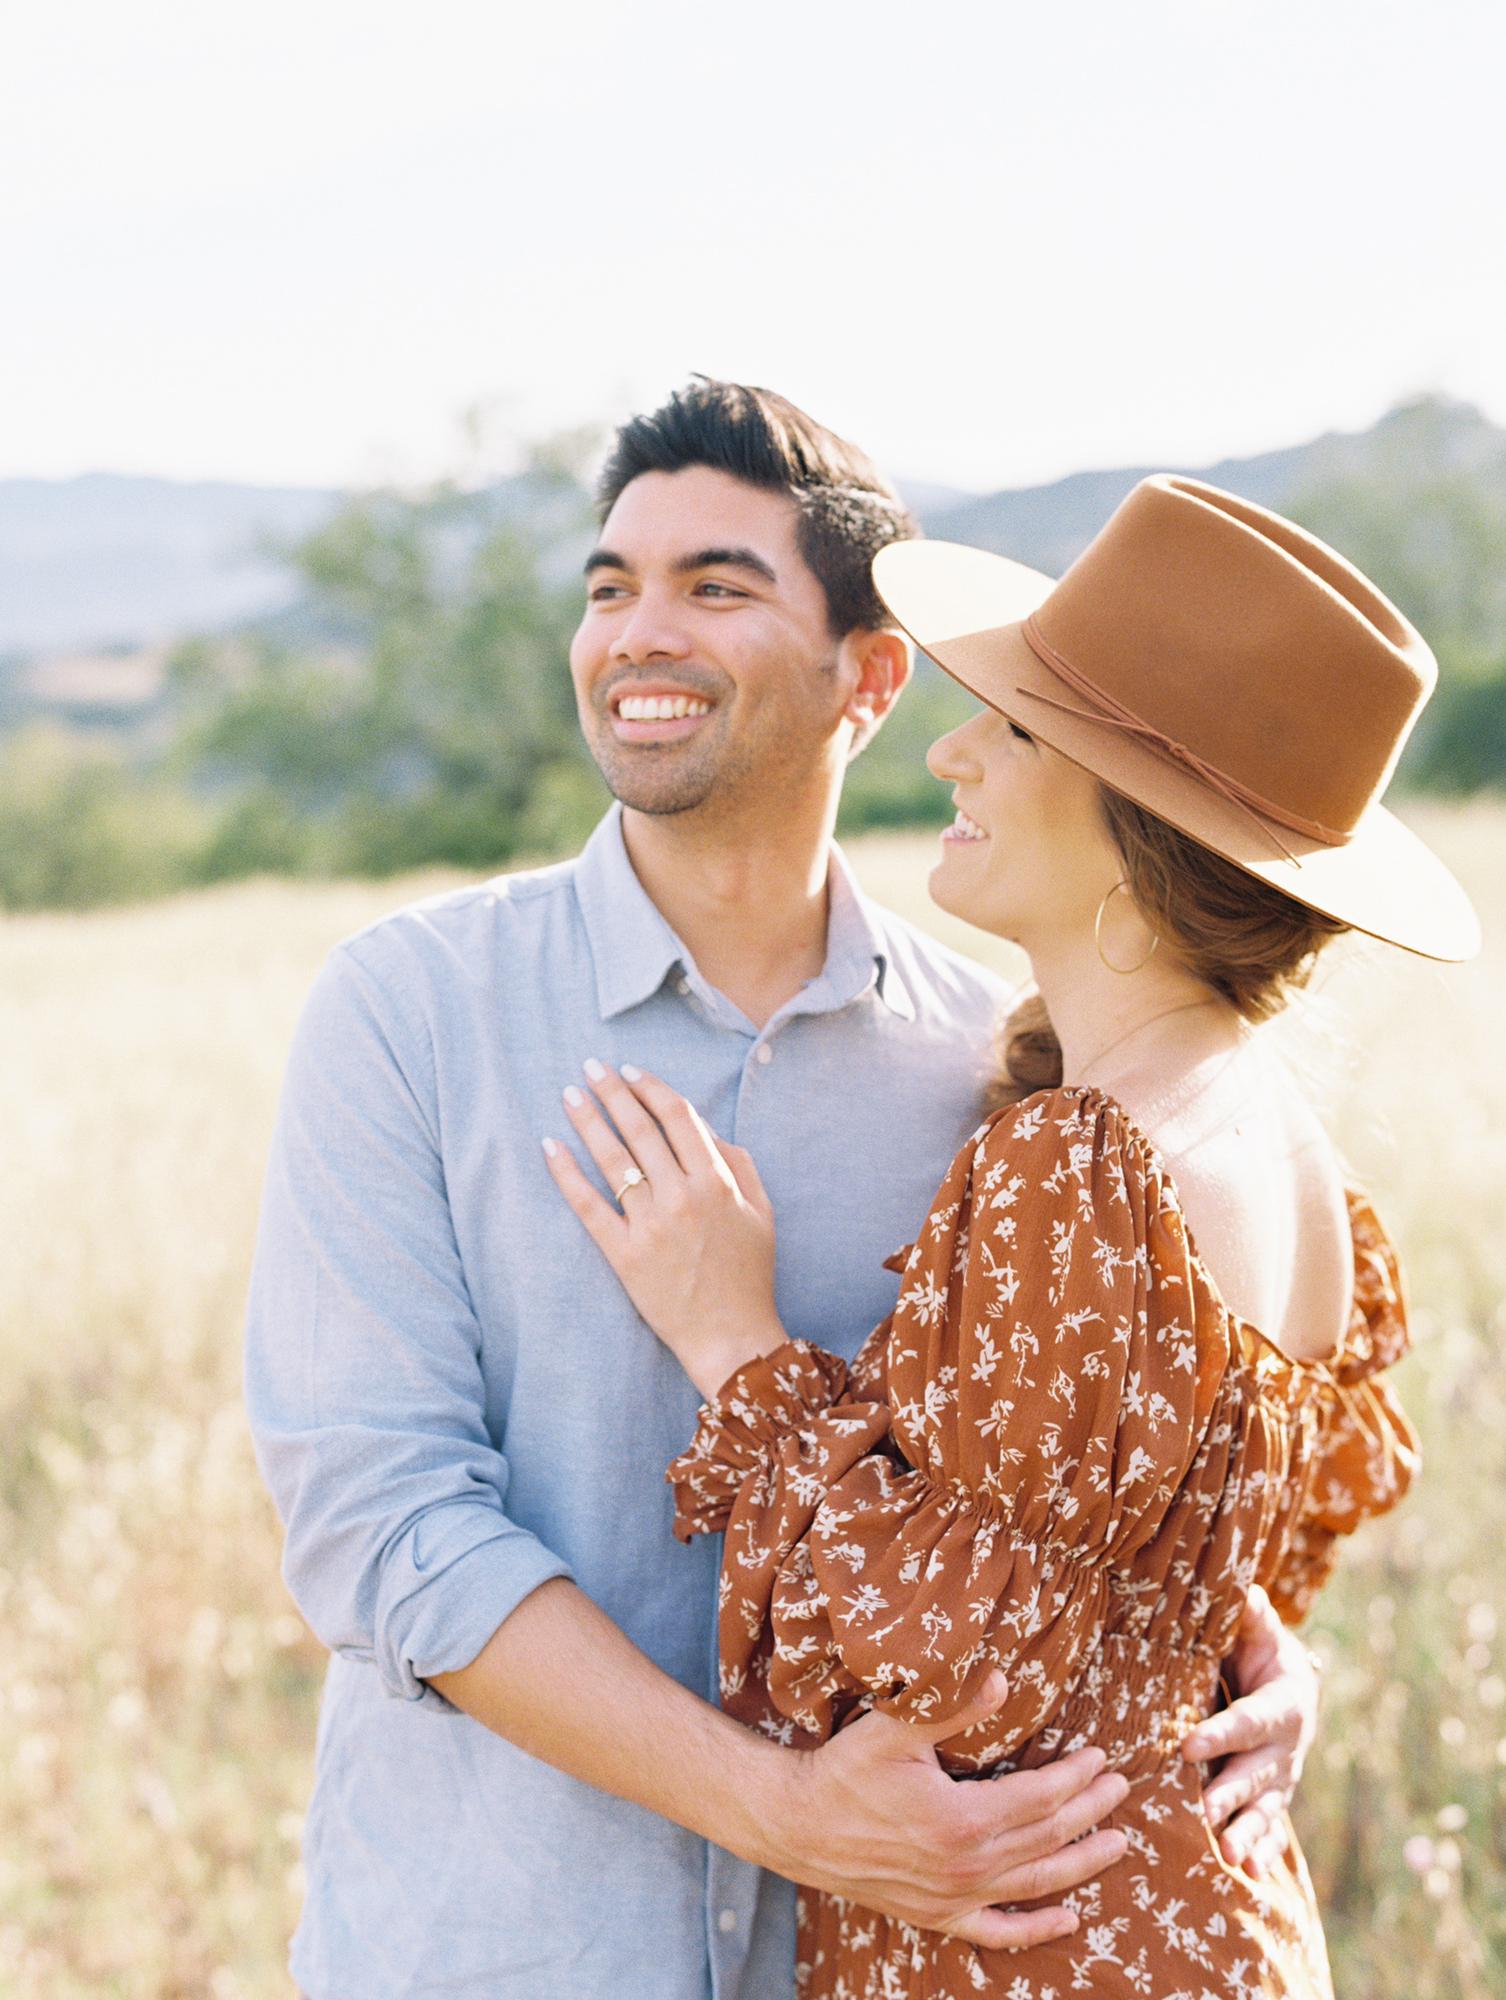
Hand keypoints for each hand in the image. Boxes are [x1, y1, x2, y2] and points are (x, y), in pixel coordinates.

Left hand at [543, 1060, 785, 1396]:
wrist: (731, 1336)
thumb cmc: (748, 1273)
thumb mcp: (760, 1211)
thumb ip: (737, 1162)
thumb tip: (701, 1125)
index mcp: (717, 1181)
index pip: (677, 1117)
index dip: (651, 1087)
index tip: (630, 1070)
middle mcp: (682, 1196)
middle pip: (640, 1129)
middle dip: (613, 1092)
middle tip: (590, 1066)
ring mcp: (650, 1225)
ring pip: (612, 1159)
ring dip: (588, 1120)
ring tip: (569, 1094)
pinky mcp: (624, 1254)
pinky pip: (588, 1206)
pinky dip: (566, 1174)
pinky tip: (550, 1147)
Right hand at [759, 1670, 1129, 1949]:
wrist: (799, 1826)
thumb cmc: (846, 1770)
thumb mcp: (895, 1728)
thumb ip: (952, 1707)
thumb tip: (1000, 1680)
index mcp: (961, 1818)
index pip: (1039, 1798)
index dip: (1075, 1777)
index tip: (1100, 1757)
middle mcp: (966, 1866)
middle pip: (1047, 1838)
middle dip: (1090, 1811)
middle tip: (1121, 1787)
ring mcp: (954, 1897)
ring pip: (1036, 1884)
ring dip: (1082, 1864)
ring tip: (1118, 1844)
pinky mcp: (938, 1916)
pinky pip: (999, 1932)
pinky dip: (1037, 1928)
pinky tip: (1069, 1918)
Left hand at [1180, 1584, 1320, 1876]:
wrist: (1291, 1685)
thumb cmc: (1261, 1650)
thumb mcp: (1260, 1630)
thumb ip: (1251, 1616)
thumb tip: (1244, 1590)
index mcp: (1283, 1703)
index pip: (1248, 1720)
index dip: (1221, 1733)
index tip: (1187, 1744)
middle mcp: (1286, 1747)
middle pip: (1256, 1773)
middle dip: (1230, 1792)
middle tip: (1204, 1809)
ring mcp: (1281, 1778)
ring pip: (1264, 1809)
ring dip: (1247, 1832)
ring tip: (1230, 1857)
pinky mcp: (1274, 1799)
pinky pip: (1271, 1830)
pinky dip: (1261, 1850)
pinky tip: (1248, 1873)